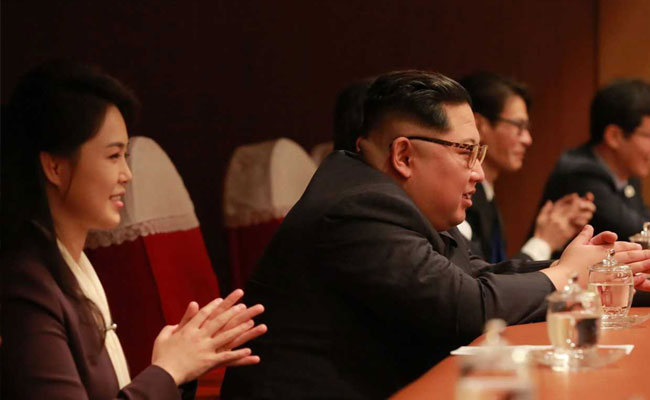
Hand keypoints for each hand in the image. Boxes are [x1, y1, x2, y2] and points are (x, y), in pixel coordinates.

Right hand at [151, 292, 266, 384]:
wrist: (163, 374)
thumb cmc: (161, 356)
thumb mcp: (164, 337)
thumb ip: (175, 325)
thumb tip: (179, 319)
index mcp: (188, 330)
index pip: (203, 314)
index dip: (213, 306)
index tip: (221, 299)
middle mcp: (199, 336)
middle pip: (218, 321)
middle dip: (231, 311)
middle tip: (242, 304)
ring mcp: (205, 349)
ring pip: (226, 336)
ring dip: (239, 328)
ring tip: (251, 322)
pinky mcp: (209, 362)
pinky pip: (227, 357)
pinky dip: (238, 354)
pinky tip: (249, 351)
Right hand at [533, 193, 595, 250]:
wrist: (542, 246)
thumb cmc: (541, 232)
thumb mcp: (540, 219)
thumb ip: (545, 209)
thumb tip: (550, 202)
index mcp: (552, 215)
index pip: (564, 202)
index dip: (571, 198)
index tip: (576, 195)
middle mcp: (559, 219)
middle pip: (574, 207)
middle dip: (583, 203)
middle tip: (585, 203)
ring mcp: (565, 226)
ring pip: (579, 216)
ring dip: (585, 212)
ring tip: (588, 211)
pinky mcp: (569, 233)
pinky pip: (579, 225)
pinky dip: (583, 221)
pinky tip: (585, 219)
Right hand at [541, 225, 648, 288]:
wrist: (564, 279)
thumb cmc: (569, 262)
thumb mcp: (575, 245)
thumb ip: (584, 235)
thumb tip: (589, 227)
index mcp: (602, 250)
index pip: (620, 246)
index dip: (631, 246)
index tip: (640, 248)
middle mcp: (609, 260)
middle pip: (629, 256)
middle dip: (642, 255)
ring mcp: (611, 272)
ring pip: (631, 267)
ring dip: (643, 265)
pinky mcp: (610, 283)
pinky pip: (626, 280)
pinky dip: (635, 278)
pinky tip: (642, 278)